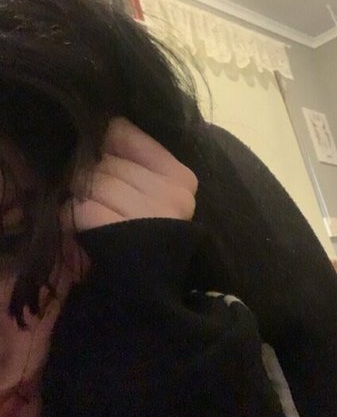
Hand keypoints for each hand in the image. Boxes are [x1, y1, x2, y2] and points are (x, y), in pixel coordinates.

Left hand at [65, 118, 197, 232]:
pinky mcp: (122, 234)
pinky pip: (81, 208)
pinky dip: (76, 217)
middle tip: (96, 199)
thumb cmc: (145, 236)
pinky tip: (90, 230)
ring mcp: (150, 215)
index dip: (103, 145)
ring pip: (92, 183)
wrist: (145, 292)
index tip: (101, 162)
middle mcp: (172, 195)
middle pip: (105, 161)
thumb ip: (134, 156)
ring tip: (96, 216)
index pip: (124, 133)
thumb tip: (103, 124)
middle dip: (91, 177)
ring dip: (82, 199)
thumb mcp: (152, 191)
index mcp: (181, 177)